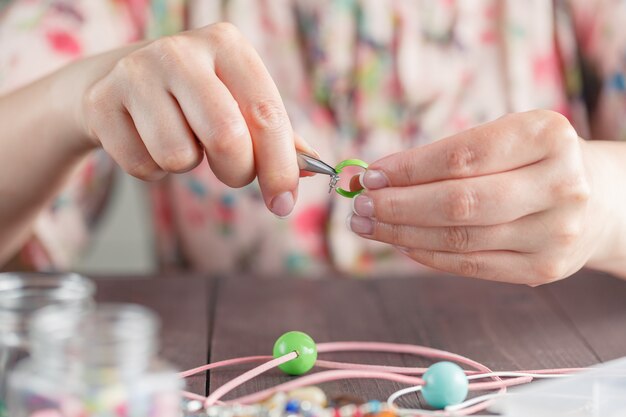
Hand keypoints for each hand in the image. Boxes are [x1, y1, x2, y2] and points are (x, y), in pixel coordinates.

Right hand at [78, 23, 314, 216]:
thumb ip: (277, 134)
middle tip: (231, 169)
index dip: (280, 166)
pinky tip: (148, 139)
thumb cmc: (196, 97)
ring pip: (179, 156)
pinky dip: (152, 169)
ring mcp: (135, 72)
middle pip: (226, 137)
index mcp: (227, 45)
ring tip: (181, 139)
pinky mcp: (101, 102)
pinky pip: (143, 166)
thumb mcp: (239, 101)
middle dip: (236, 171)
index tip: (283, 202)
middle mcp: (181, 50)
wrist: (121, 81)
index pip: (266, 112)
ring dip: (187, 165)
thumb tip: (314, 169)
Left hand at [347, 110, 612, 284]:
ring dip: (403, 234)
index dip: (408, 169)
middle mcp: (559, 185)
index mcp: (548, 136)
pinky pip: (472, 265)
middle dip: (398, 206)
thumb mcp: (505, 139)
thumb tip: (376, 176)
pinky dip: (428, 254)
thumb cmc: (535, 160)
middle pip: (459, 202)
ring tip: (369, 225)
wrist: (599, 198)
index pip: (462, 156)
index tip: (370, 175)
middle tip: (359, 206)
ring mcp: (555, 233)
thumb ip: (445, 155)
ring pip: (460, 238)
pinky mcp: (544, 269)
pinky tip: (403, 243)